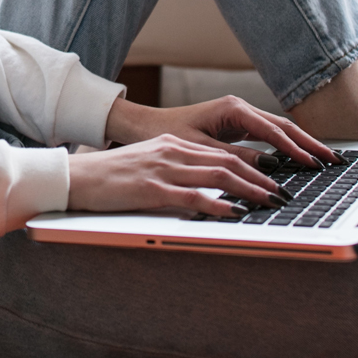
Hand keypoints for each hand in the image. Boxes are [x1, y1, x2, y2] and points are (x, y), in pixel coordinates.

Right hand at [66, 133, 292, 215]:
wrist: (75, 177)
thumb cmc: (108, 177)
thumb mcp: (146, 166)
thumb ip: (174, 172)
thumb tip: (203, 189)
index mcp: (172, 145)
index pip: (221, 153)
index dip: (251, 166)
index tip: (272, 180)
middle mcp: (172, 151)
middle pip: (227, 162)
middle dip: (260, 178)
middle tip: (282, 193)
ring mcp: (163, 169)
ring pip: (218, 176)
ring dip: (249, 190)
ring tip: (270, 202)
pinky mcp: (152, 189)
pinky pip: (193, 196)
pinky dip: (219, 204)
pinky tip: (235, 212)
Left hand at [105, 95, 341, 171]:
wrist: (145, 126)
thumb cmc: (166, 134)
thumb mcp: (200, 149)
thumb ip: (234, 158)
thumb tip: (268, 168)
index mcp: (233, 109)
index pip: (274, 131)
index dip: (295, 149)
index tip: (314, 164)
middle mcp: (240, 108)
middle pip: (284, 127)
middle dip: (310, 144)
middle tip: (334, 161)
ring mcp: (240, 116)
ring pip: (279, 131)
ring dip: (302, 145)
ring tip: (325, 161)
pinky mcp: (237, 126)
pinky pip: (268, 136)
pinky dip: (286, 147)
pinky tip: (300, 160)